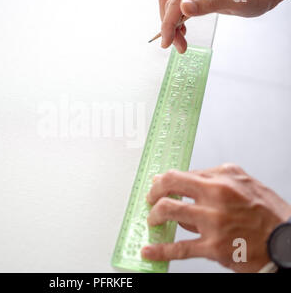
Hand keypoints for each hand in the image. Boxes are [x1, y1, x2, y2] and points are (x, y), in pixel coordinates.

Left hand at [141, 163, 290, 271]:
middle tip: (150, 199)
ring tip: (153, 220)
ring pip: (169, 211)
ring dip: (154, 216)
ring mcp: (213, 222)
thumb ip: (214, 177)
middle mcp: (215, 197)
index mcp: (222, 180)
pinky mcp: (213, 247)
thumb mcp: (244, 183)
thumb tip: (185, 179)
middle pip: (169, 186)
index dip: (164, 180)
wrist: (286, 243)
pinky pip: (179, 248)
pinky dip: (160, 250)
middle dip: (153, 192)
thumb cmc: (267, 213)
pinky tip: (149, 251)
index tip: (157, 184)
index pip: (181, 175)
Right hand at [159, 0, 290, 52]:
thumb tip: (184, 7)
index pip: (175, 3)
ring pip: (172, 6)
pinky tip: (183, 31)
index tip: (166, 43)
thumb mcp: (234, 0)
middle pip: (169, 4)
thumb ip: (208, 4)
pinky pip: (179, 7)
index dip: (168, 25)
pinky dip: (177, 21)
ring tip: (181, 43)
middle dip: (169, 27)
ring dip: (172, 26)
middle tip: (178, 46)